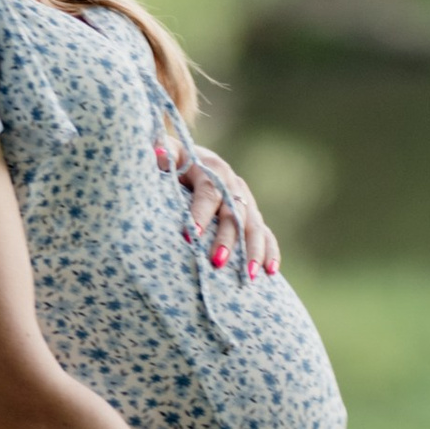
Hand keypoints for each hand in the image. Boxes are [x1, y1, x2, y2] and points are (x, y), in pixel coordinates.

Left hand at [173, 143, 279, 283]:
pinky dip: (270, 252)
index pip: (208, 192)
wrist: (192, 160)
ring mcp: (245, 201)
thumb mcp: (168, 153)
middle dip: (227, 238)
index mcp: (212, 168)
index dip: (200, 213)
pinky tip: (271, 272)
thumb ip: (163, 153)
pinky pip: (266, 234)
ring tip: (250, 275)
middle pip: (234, 213)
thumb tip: (158, 153)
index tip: (189, 236)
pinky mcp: (252, 216)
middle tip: (216, 262)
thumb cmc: (174, 161)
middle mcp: (232, 184)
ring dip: (253, 251)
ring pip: (254, 226)